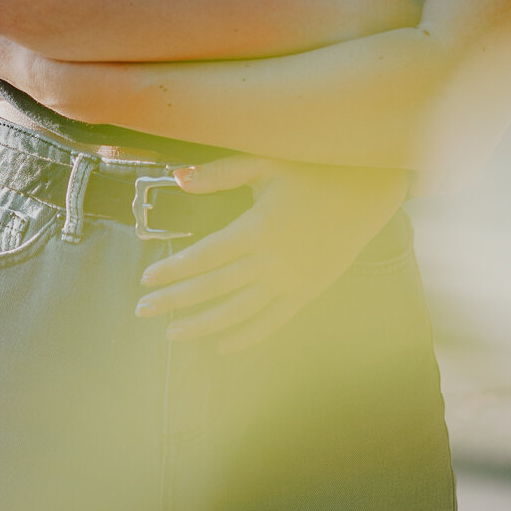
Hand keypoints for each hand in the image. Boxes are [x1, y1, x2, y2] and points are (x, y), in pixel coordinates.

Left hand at [135, 157, 409, 352]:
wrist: (368, 190)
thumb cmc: (313, 170)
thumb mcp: (266, 163)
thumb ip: (220, 173)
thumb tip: (177, 177)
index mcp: (258, 228)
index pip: (204, 256)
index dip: (173, 270)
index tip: (146, 281)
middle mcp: (272, 261)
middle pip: (214, 288)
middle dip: (175, 301)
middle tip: (142, 311)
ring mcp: (291, 280)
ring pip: (239, 312)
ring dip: (203, 325)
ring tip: (173, 335)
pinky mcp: (308, 291)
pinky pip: (273, 321)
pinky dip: (247, 337)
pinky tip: (222, 347)